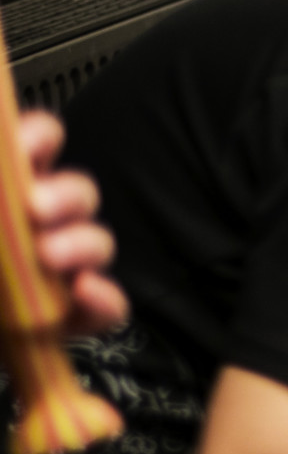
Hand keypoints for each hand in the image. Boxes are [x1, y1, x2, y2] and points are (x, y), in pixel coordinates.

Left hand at [21, 110, 125, 335]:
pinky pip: (110, 307)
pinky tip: (82, 291)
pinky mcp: (78, 315)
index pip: (40, 145)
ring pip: (98, 243)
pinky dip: (103, 298)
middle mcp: (45, 223)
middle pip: (80, 192)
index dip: (38, 137)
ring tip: (48, 256)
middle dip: (66, 195)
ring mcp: (65, 269)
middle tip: (37, 209)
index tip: (23, 147)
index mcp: (14, 192)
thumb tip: (10, 194)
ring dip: (81, 243)